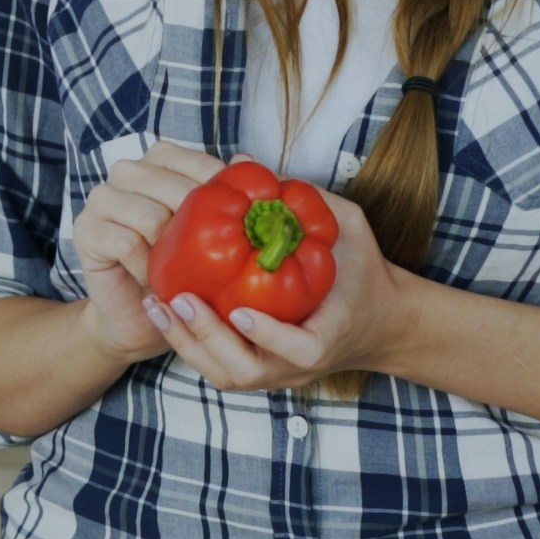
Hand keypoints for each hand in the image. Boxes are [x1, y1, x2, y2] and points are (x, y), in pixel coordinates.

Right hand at [66, 143, 222, 366]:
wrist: (140, 317)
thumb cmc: (181, 271)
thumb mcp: (213, 233)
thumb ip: (229, 194)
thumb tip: (247, 158)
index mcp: (158, 161)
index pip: (194, 162)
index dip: (221, 192)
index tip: (243, 221)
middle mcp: (126, 172)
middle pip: (173, 189)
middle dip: (198, 227)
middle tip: (213, 259)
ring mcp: (102, 199)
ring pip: (151, 216)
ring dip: (171, 252)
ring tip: (180, 271)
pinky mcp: (87, 230)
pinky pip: (126, 242)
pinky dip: (146, 266)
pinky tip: (154, 280)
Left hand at [133, 185, 424, 392]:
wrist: (379, 321)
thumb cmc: (363, 272)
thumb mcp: (347, 228)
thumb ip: (307, 201)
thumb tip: (244, 162)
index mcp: (328, 337)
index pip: (302, 350)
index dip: (269, 336)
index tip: (239, 312)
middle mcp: (297, 366)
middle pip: (247, 372)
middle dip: (209, 338)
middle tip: (181, 300)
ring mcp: (276, 373)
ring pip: (226, 376)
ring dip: (188, 344)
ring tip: (160, 304)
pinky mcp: (259, 369)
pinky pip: (218, 367)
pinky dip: (189, 344)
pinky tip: (164, 310)